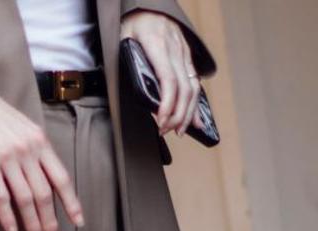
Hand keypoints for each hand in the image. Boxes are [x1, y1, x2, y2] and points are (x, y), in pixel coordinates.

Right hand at [0, 85, 83, 230]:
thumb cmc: (0, 119)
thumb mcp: (27, 129)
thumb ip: (40, 153)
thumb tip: (52, 184)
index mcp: (40, 142)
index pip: (61, 178)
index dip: (71, 203)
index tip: (78, 222)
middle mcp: (27, 150)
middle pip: (44, 194)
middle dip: (50, 221)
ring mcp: (7, 157)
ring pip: (25, 199)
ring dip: (32, 223)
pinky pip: (1, 197)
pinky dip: (8, 217)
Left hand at [120, 10, 200, 134]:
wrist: (145, 3)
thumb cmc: (131, 21)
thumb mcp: (122, 39)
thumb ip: (130, 65)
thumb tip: (139, 95)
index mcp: (157, 44)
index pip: (168, 81)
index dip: (167, 105)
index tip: (161, 122)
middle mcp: (175, 48)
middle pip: (184, 89)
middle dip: (177, 115)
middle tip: (166, 131)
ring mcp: (183, 51)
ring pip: (193, 87)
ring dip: (188, 113)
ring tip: (180, 130)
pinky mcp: (187, 55)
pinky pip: (195, 81)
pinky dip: (196, 103)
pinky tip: (195, 119)